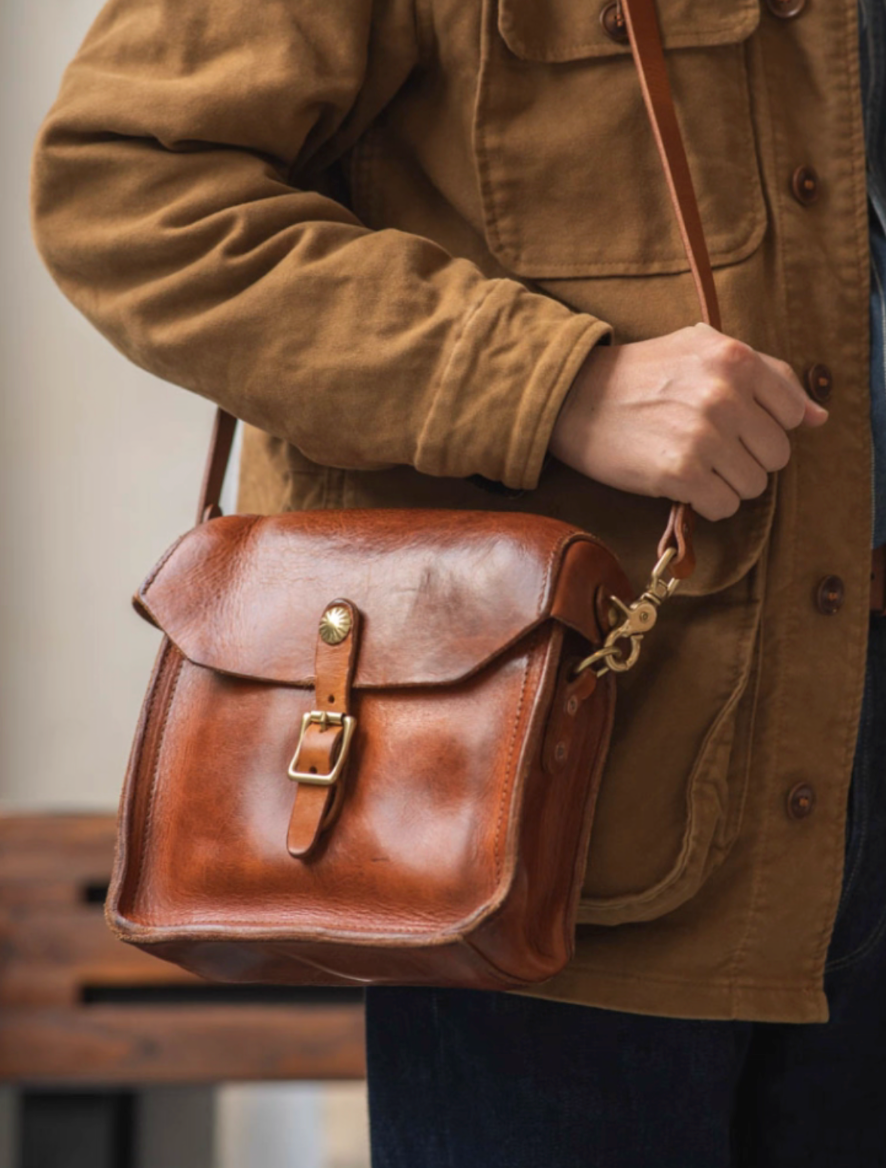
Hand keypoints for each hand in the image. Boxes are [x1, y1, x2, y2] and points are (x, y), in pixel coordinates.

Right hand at [550, 323, 827, 521]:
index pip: (792, 413)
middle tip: (709, 448)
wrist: (574, 398)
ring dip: (726, 483)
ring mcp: (704, 435)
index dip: (764, 425)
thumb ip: (767, 376)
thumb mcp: (703, 350)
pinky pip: (724, 506)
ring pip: (753, 486)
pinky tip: (682, 483)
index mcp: (736, 358)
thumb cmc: (642, 374)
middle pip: (776, 455)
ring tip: (693, 464)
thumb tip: (819, 417)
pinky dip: (706, 504)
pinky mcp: (680, 473)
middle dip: (747, 458)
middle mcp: (725, 394)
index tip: (733, 424)